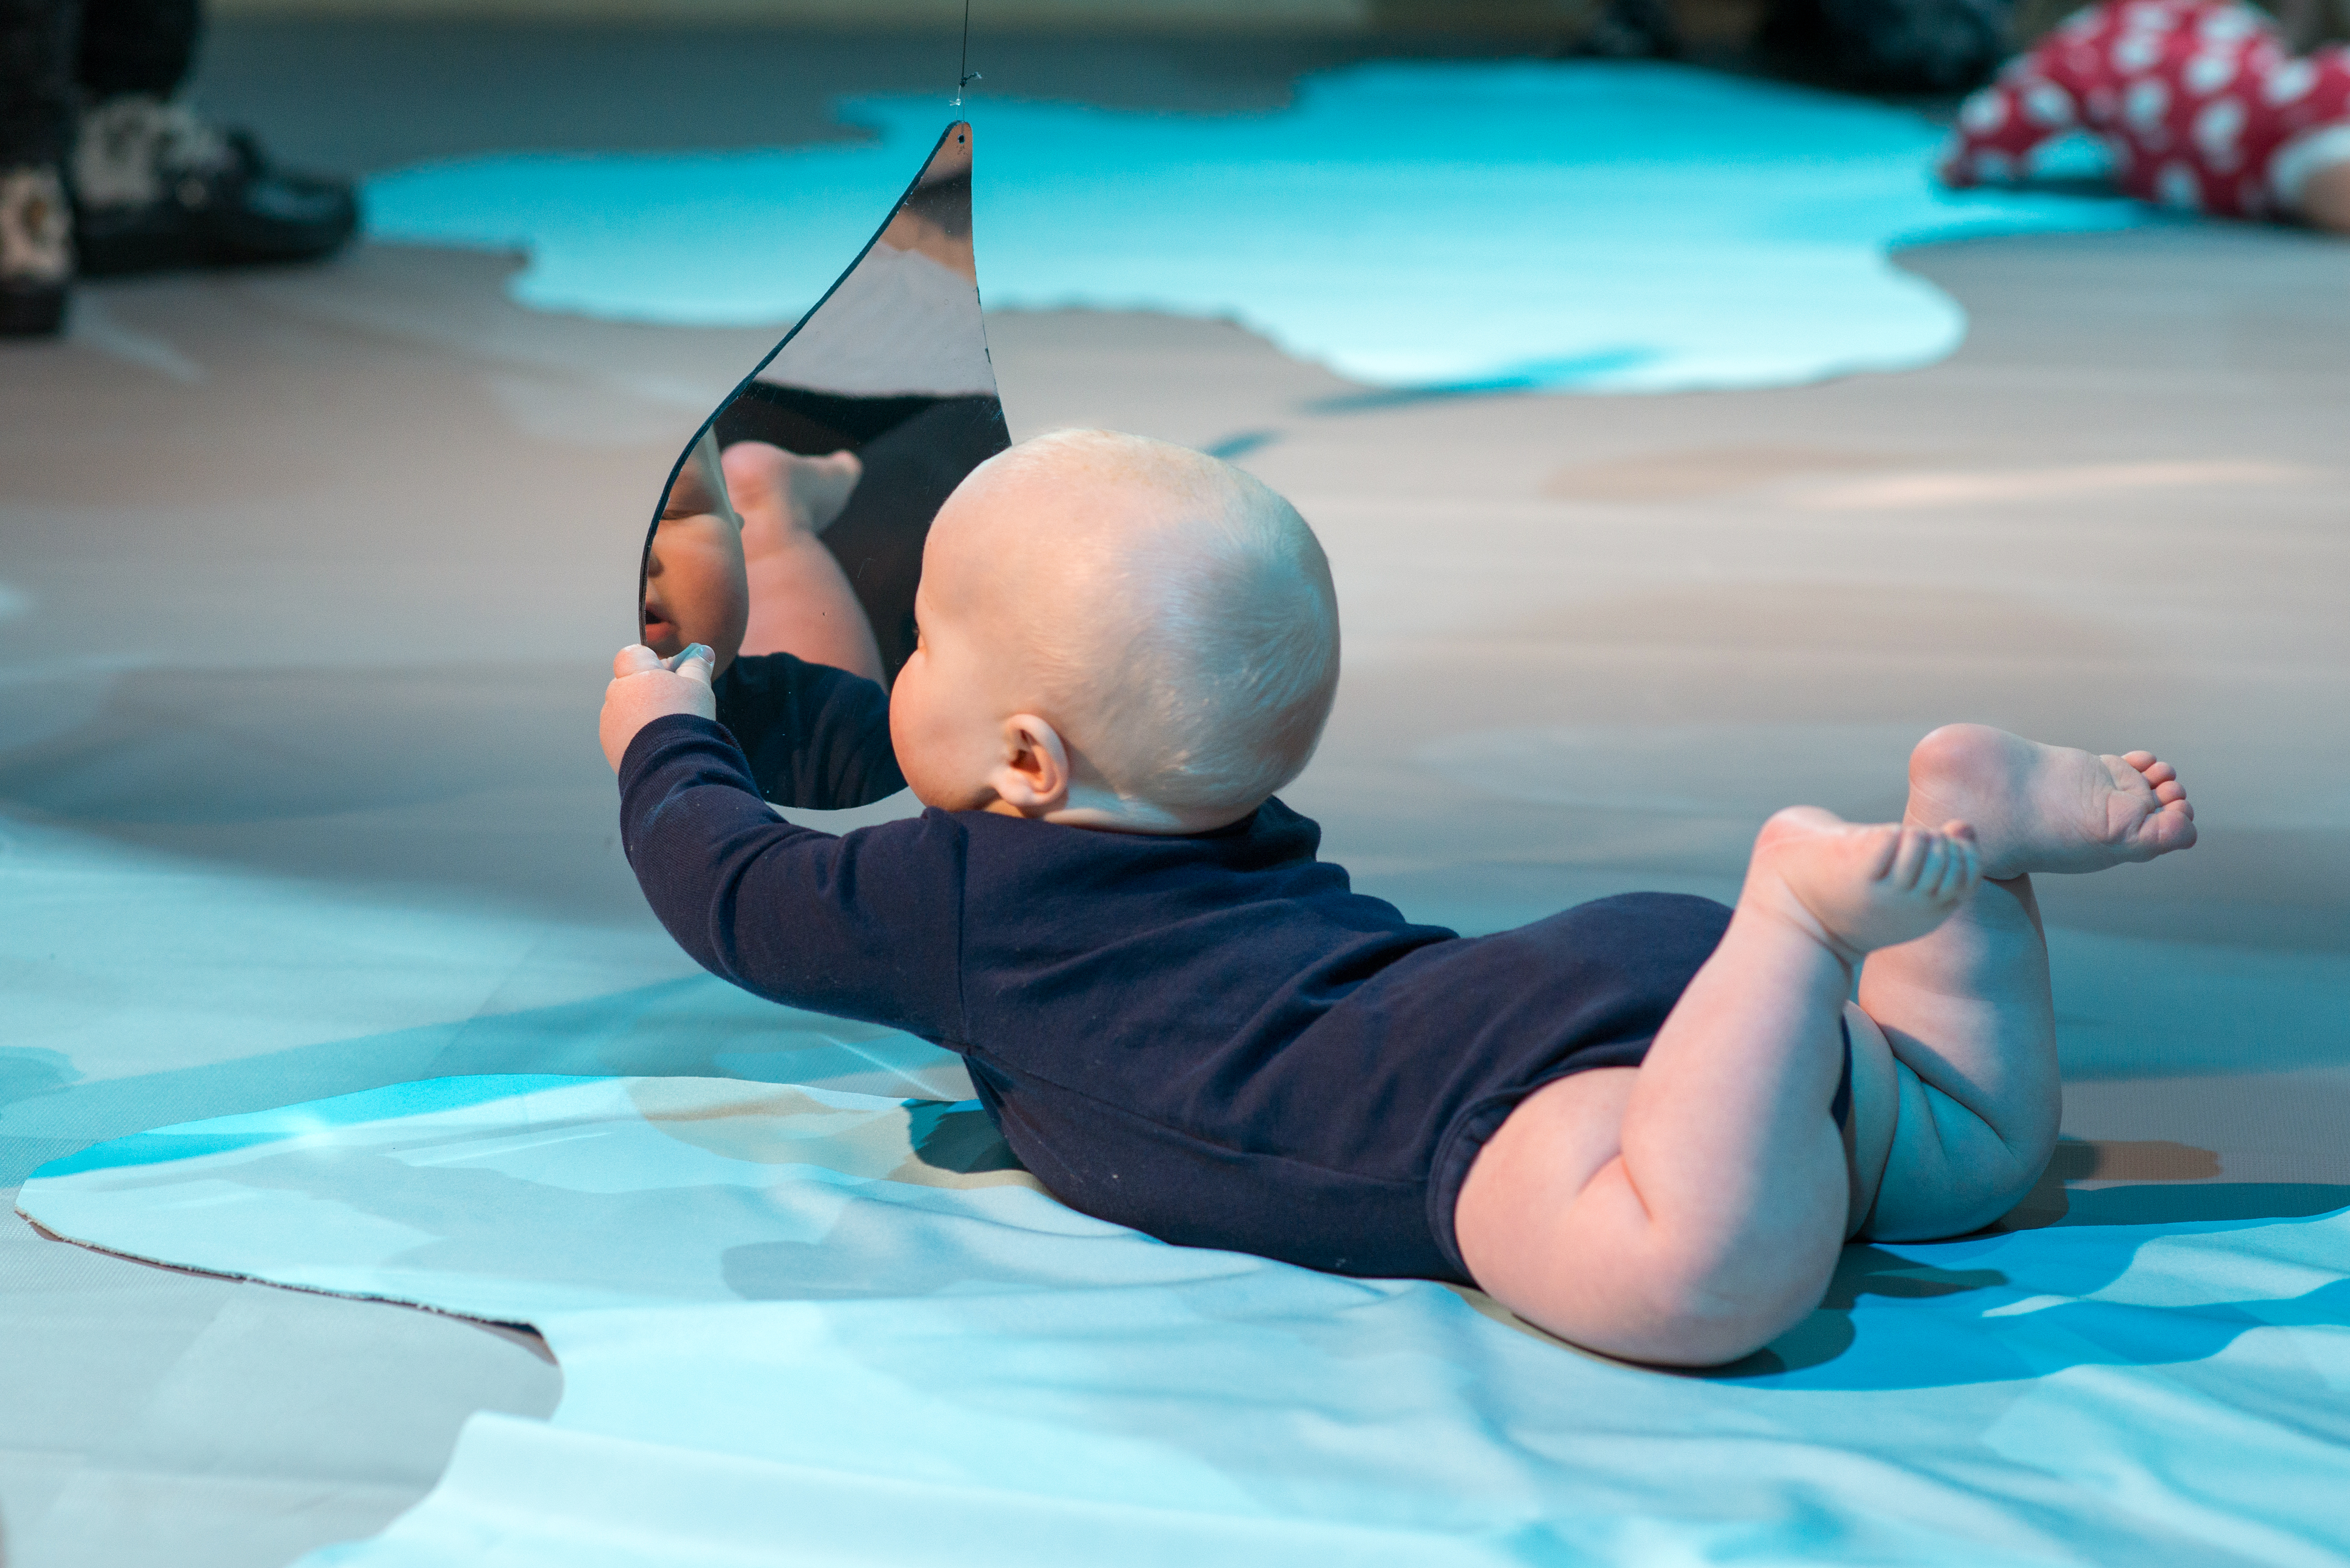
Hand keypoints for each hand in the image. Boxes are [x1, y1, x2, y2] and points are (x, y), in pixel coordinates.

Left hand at [600, 643, 715, 771]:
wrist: (670, 763)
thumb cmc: (684, 719)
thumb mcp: (698, 687)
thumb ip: (697, 666)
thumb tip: (702, 652)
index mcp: (636, 674)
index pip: (633, 653)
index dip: (652, 661)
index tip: (670, 673)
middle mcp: (617, 693)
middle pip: (631, 681)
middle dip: (649, 688)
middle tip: (674, 701)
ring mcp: (610, 718)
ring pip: (625, 707)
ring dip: (641, 712)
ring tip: (666, 727)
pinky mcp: (609, 742)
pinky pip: (621, 730)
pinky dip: (635, 732)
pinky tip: (656, 742)